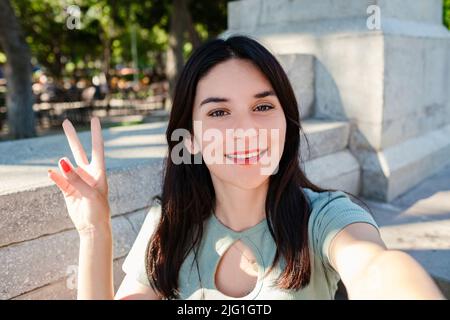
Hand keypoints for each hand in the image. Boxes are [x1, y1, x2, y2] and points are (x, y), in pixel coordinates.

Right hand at [48, 117, 110, 234]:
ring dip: (63, 164)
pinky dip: (55, 177)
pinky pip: (59, 180)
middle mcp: (88, 174)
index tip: (94, 119)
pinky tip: (51, 173)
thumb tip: (61, 163)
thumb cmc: (98, 210)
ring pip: (66, 166)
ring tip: (61, 163)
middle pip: (79, 151)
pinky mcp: (68, 190)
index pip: (97, 148)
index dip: (95, 133)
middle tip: (66, 122)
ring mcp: (77, 181)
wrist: (92, 227)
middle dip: (72, 137)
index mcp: (99, 172)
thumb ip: (76, 179)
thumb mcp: (90, 194)